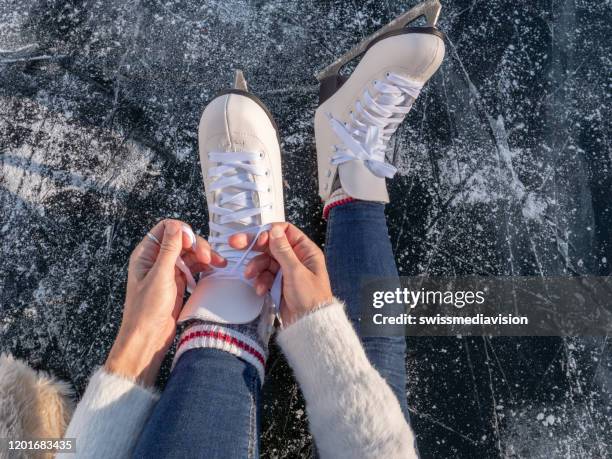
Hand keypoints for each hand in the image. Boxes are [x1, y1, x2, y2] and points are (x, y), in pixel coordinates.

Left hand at [105, 219, 225, 385]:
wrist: (147, 338)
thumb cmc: (146, 310)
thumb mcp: (160, 276)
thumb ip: (169, 249)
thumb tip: (176, 226)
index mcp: (146, 254)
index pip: (166, 229)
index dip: (183, 232)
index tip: (193, 244)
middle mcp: (156, 259)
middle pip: (182, 240)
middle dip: (197, 245)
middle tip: (209, 257)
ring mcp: (168, 271)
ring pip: (190, 254)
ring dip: (205, 256)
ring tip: (219, 264)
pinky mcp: (177, 282)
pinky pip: (193, 268)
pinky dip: (204, 267)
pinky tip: (213, 270)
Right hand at [229, 223, 332, 325]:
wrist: (309, 325)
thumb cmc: (311, 298)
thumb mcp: (296, 271)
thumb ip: (283, 250)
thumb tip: (274, 230)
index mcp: (305, 251)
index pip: (286, 232)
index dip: (270, 232)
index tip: (258, 239)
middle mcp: (296, 258)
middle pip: (272, 245)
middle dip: (254, 246)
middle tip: (235, 243)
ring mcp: (286, 271)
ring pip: (265, 261)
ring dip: (256, 267)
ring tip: (249, 275)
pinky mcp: (278, 283)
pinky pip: (265, 276)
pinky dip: (260, 281)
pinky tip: (260, 290)